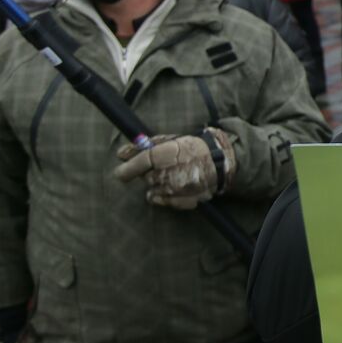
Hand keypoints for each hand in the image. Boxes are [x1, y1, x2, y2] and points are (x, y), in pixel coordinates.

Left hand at [114, 128, 235, 208]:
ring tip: (171, 176)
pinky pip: (164, 202)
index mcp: (166, 153)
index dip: (127, 170)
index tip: (121, 174)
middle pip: (146, 179)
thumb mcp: (168, 141)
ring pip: (154, 191)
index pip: (139, 163)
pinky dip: (165, 196)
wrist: (221, 161)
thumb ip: (143, 147)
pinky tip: (174, 187)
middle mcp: (171, 172)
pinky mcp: (184, 200)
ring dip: (157, 185)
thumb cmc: (193, 147)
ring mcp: (178, 189)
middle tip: (161, 167)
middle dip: (149, 174)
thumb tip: (120, 154)